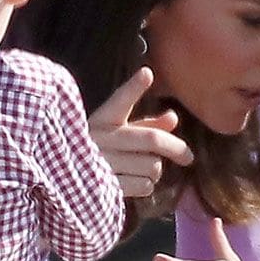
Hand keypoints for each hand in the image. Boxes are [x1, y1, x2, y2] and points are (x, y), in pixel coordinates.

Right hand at [88, 67, 192, 196]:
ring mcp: (102, 163)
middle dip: (176, 148)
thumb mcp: (119, 135)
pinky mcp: (106, 186)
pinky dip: (146, 186)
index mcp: (102, 120)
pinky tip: (132, 182)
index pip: (119, 102)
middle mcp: (101, 138)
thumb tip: (173, 117)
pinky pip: (145, 185)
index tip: (147, 73)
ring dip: (155, 170)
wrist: (71, 183)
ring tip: (141, 169)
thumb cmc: (102, 153)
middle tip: (189, 157)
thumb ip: (146, 126)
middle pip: (152, 139)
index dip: (133, 88)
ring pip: (152, 165)